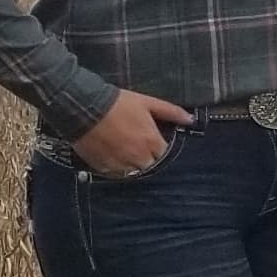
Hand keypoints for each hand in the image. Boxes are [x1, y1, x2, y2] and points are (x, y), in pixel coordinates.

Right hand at [70, 91, 193, 176]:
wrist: (85, 107)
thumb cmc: (118, 103)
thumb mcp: (147, 103)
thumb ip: (171, 112)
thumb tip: (191, 119)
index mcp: (152, 143)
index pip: (164, 153)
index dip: (158, 146)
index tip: (151, 139)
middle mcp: (139, 158)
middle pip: (150, 164)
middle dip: (147, 156)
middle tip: (136, 142)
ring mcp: (121, 165)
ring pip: (133, 171)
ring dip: (132, 163)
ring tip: (123, 148)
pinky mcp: (104, 168)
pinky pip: (116, 173)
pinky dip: (117, 166)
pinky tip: (112, 153)